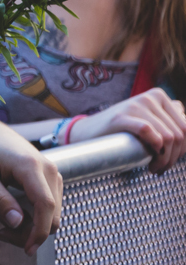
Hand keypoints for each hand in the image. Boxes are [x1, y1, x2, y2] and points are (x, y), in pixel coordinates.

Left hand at [0, 113, 62, 254]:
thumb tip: (17, 223)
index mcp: (31, 166)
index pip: (45, 205)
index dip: (39, 231)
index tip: (27, 249)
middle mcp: (49, 169)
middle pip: (52, 215)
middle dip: (30, 232)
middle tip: (1, 233)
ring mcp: (53, 173)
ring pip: (53, 214)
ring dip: (32, 225)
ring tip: (2, 220)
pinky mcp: (51, 178)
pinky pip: (50, 206)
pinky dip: (35, 217)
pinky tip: (13, 213)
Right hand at [70, 89, 185, 172]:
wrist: (88, 131)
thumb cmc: (121, 130)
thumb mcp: (148, 119)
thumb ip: (168, 118)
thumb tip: (185, 121)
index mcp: (159, 96)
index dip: (183, 149)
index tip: (170, 160)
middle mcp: (150, 98)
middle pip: (178, 135)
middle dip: (174, 157)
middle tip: (161, 168)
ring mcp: (135, 105)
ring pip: (167, 137)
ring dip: (164, 160)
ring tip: (154, 168)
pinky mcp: (121, 116)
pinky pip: (148, 132)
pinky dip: (154, 149)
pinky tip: (148, 161)